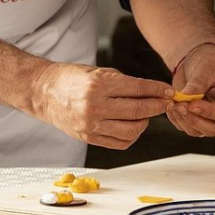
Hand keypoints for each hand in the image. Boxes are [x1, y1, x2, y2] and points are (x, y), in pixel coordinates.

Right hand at [31, 62, 172, 149]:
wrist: (44, 92)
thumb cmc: (73, 78)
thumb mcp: (100, 72)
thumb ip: (125, 83)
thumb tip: (153, 92)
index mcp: (99, 85)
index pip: (138, 89)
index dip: (158, 90)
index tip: (170, 91)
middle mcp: (95, 106)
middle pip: (138, 110)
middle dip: (157, 106)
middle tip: (166, 103)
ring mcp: (91, 124)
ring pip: (132, 130)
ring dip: (146, 122)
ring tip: (147, 114)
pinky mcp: (88, 137)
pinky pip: (119, 142)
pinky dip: (132, 135)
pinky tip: (134, 125)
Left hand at [167, 43, 214, 136]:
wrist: (198, 63)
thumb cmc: (209, 64)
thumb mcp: (205, 71)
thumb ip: (197, 85)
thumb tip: (185, 97)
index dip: (208, 112)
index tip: (192, 104)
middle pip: (213, 129)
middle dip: (194, 118)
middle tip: (179, 105)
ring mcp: (213, 122)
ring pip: (197, 131)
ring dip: (183, 119)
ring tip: (174, 102)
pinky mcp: (198, 124)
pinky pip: (186, 128)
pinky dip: (177, 118)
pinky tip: (172, 105)